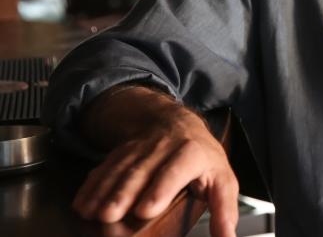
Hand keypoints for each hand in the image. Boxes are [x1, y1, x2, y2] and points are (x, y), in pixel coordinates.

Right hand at [73, 98, 238, 236]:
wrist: (178, 123)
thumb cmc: (201, 157)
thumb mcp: (222, 179)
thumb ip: (225, 209)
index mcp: (192, 153)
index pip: (175, 171)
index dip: (159, 189)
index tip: (145, 209)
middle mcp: (164, 148)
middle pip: (141, 171)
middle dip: (123, 193)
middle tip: (109, 215)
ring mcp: (140, 148)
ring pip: (119, 169)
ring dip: (102, 191)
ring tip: (90, 212)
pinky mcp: (122, 152)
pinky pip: (104, 167)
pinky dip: (91, 185)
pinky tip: (81, 202)